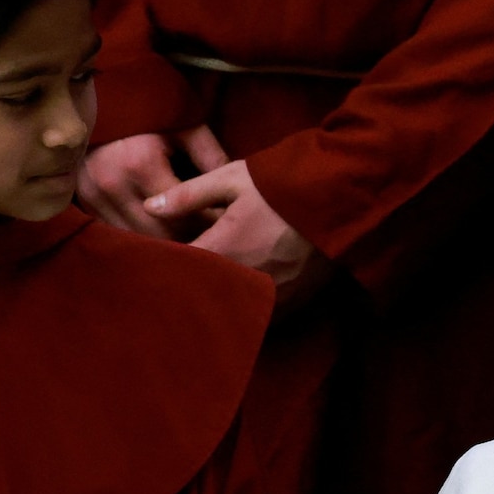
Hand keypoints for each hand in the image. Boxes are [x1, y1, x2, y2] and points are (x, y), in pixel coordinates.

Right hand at [78, 125, 229, 238]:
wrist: (98, 100)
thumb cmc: (148, 110)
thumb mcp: (183, 124)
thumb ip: (210, 155)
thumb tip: (238, 189)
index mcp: (140, 162)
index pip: (182, 213)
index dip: (206, 223)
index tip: (225, 225)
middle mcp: (113, 183)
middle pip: (159, 232)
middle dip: (188, 237)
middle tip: (211, 238)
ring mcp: (93, 194)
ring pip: (137, 236)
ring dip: (163, 241)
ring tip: (188, 238)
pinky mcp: (84, 200)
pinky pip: (117, 231)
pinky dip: (140, 235)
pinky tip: (159, 232)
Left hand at [147, 161, 332, 307]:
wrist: (344, 199)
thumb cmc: (285, 183)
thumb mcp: (233, 178)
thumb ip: (189, 196)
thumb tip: (148, 207)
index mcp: (223, 248)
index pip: (178, 268)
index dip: (161, 267)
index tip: (151, 265)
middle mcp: (243, 279)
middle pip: (199, 296)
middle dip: (185, 290)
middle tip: (168, 287)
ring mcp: (269, 295)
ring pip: (229, 310)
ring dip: (214, 303)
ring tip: (201, 297)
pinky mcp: (291, 302)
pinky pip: (258, 315)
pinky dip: (243, 309)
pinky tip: (235, 301)